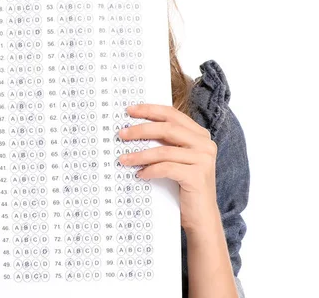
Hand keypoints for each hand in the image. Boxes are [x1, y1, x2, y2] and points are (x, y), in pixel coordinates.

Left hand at [118, 103, 218, 231]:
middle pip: (167, 128)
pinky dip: (150, 170)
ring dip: (140, 154)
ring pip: (164, 151)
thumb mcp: (176, 158)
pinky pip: (166, 168)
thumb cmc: (184, 185)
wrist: (201, 217)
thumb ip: (165, 141)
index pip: (172, 114)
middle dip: (141, 129)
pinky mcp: (197, 176)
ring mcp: (203, 160)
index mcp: (199, 134)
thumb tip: (133, 128)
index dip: (150, 110)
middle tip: (122, 134)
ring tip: (124, 159)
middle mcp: (205, 143)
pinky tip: (140, 174)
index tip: (129, 110)